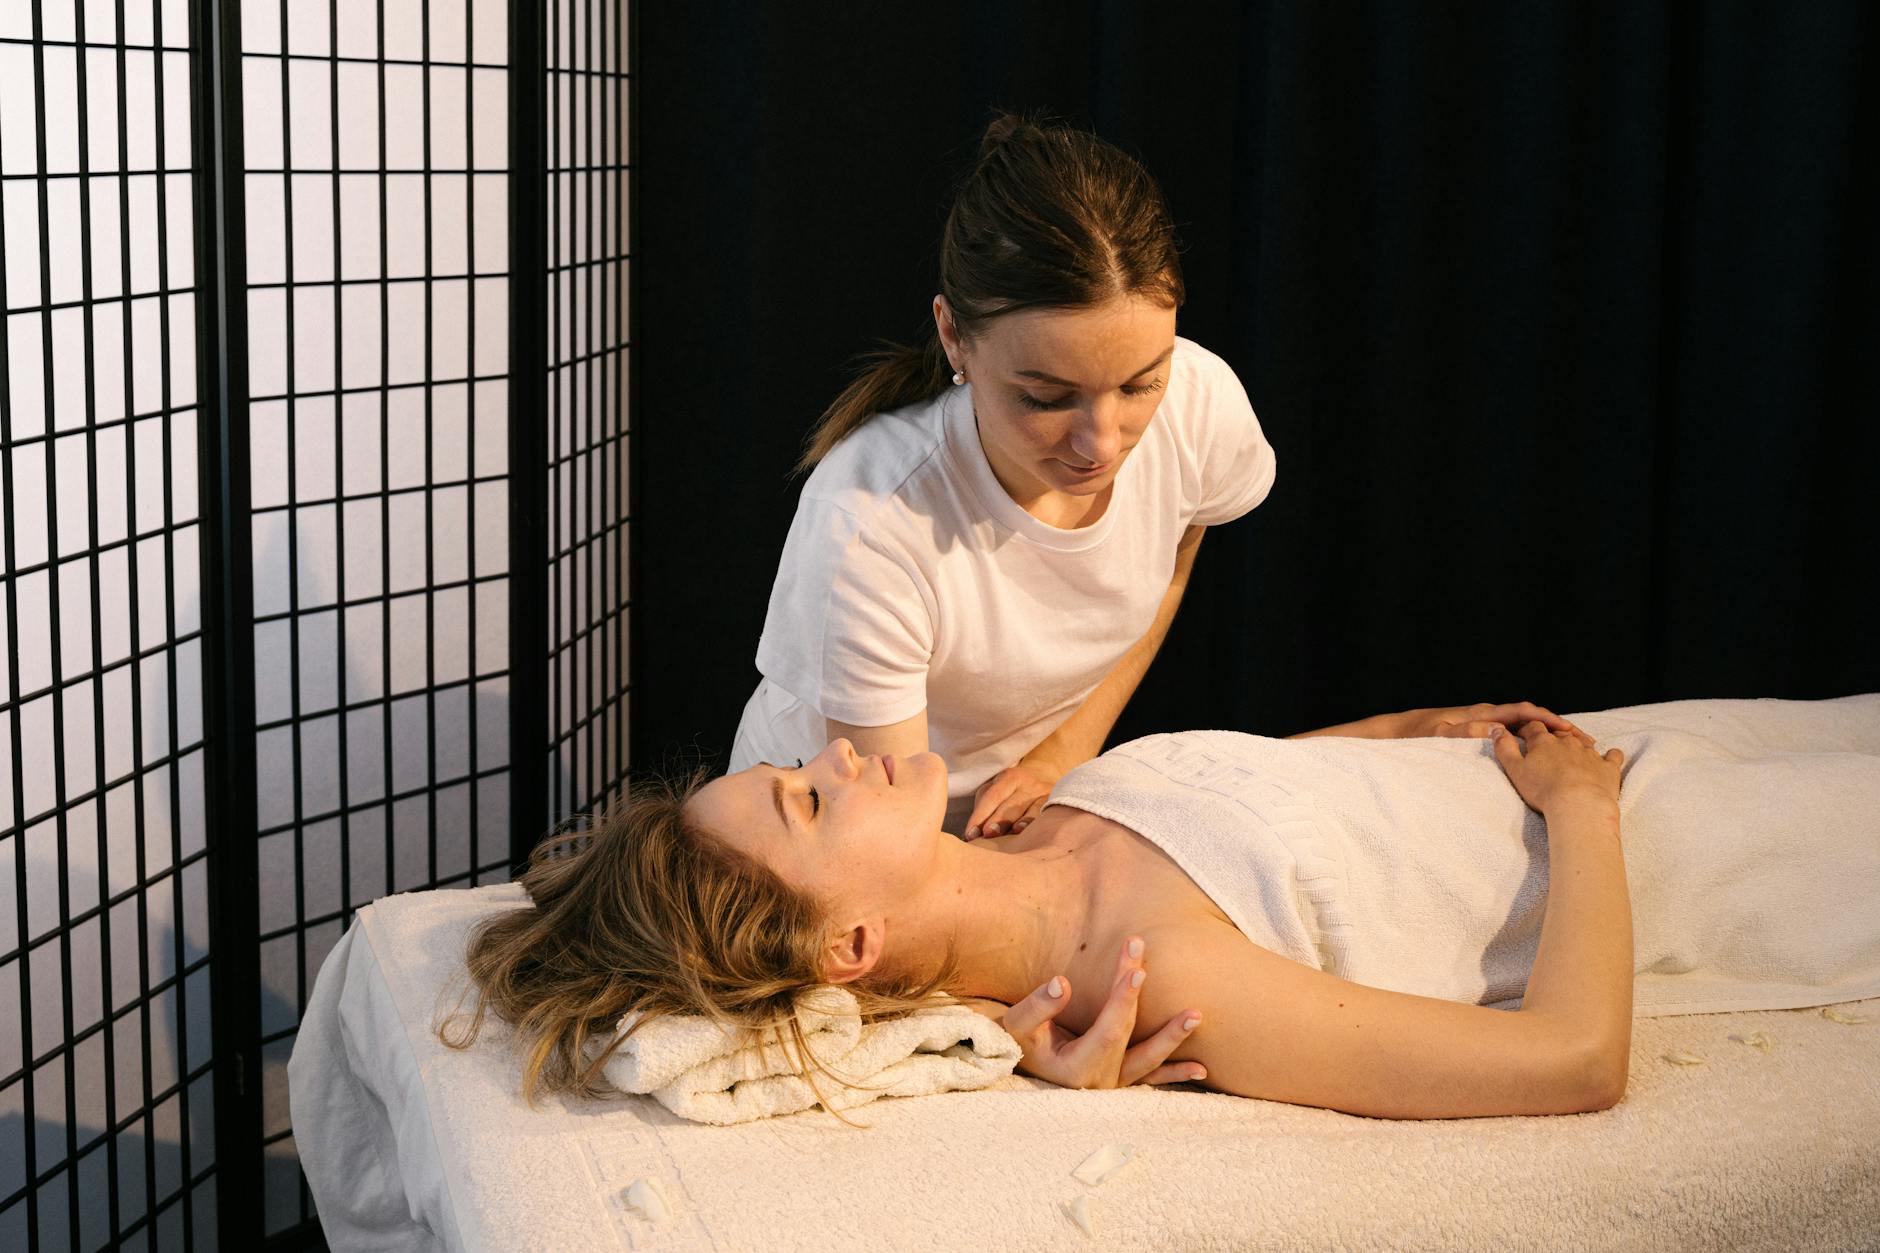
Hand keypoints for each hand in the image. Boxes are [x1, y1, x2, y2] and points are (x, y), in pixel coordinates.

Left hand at [965, 761, 1058, 840]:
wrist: (1045, 779)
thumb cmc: (1012, 794)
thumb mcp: (997, 792)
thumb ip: (985, 809)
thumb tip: (972, 835)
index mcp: (1009, 778)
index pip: (992, 797)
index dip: (980, 816)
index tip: (970, 834)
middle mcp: (1029, 783)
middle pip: (1012, 804)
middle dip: (999, 820)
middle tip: (987, 834)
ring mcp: (1045, 794)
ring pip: (1032, 809)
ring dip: (1022, 822)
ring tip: (1013, 832)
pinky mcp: (1058, 804)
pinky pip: (1048, 815)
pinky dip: (1041, 824)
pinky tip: (1036, 834)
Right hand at [998, 938, 1206, 1088]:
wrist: (1014, 1068)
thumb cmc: (1014, 1046)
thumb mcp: (1017, 1026)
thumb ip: (1038, 1006)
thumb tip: (1062, 982)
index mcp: (1075, 1069)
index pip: (1108, 1029)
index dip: (1123, 999)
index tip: (1136, 967)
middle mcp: (1098, 1082)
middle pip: (1127, 1032)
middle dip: (1134, 991)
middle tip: (1141, 952)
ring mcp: (1111, 1086)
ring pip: (1148, 1061)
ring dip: (1172, 1038)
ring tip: (1197, 1015)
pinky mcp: (1117, 1085)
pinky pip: (1150, 1080)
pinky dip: (1174, 1074)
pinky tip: (1201, 1068)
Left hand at [1391, 700, 1579, 740]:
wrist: (1396, 732)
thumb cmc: (1415, 734)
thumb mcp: (1438, 734)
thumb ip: (1464, 731)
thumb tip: (1493, 731)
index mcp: (1481, 714)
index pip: (1523, 712)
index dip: (1548, 720)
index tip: (1572, 732)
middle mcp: (1485, 715)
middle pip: (1530, 717)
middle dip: (1558, 728)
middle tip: (1584, 743)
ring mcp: (1483, 722)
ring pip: (1524, 726)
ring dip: (1548, 735)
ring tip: (1573, 748)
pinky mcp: (1479, 731)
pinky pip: (1513, 733)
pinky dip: (1532, 740)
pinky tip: (1542, 753)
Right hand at [1490, 720, 1624, 814]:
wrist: (1578, 805)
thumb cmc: (1544, 790)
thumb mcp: (1514, 769)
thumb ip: (1504, 747)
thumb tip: (1496, 729)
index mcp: (1544, 741)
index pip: (1533, 727)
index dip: (1527, 730)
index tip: (1523, 735)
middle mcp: (1568, 742)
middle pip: (1559, 732)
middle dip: (1552, 735)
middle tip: (1547, 745)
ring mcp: (1590, 753)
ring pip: (1583, 741)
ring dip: (1578, 743)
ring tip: (1573, 751)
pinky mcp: (1608, 767)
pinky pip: (1613, 756)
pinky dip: (1610, 755)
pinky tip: (1609, 756)